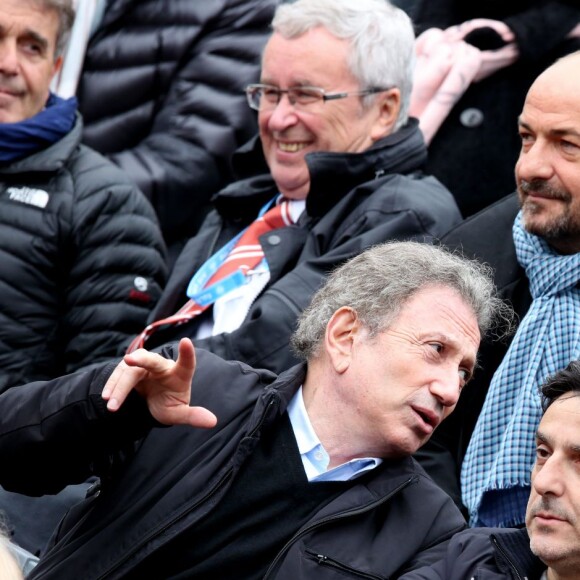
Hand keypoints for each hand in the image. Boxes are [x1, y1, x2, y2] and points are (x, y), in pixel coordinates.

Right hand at [102, 338, 216, 427]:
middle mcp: (162, 366)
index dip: (186, 353)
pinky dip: (112, 385)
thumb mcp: (179, 413)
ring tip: (111, 405)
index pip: (186, 362)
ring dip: (119, 386)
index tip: (186, 341)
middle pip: (152, 360)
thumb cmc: (169, 404)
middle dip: (141, 359)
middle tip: (129, 360)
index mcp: (180, 374)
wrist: (151, 402)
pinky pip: (119, 374)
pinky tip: (107, 397)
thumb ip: (193, 416)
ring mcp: (144, 365)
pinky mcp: (129, 368)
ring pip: (130, 371)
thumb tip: (213, 422)